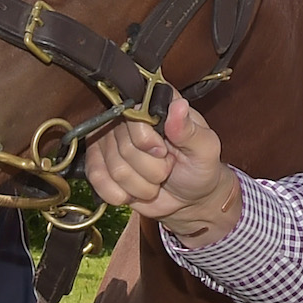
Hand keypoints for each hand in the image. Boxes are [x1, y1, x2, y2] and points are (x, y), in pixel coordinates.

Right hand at [83, 95, 242, 245]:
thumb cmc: (198, 168)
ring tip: (155, 180)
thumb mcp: (205, 149)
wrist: (188, 198)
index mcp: (156, 105)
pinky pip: (98, 180)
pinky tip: (135, 191)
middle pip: (124, 147)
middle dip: (151, 169)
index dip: (147, 140)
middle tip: (166, 168)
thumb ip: (190, 130)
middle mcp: (129, 118)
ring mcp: (111, 140)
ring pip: (115, 169)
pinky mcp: (99, 162)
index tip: (164, 151)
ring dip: (140, 185)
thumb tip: (179, 106)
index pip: (134, 114)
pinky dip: (120, 194)